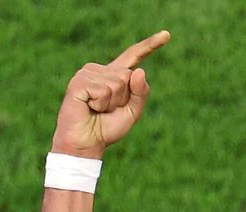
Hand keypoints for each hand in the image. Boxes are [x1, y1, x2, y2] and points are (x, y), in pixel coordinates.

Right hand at [50, 30, 170, 158]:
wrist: (87, 143)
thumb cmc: (107, 128)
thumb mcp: (133, 112)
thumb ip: (141, 93)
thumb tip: (138, 70)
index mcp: (116, 75)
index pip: (134, 55)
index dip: (150, 45)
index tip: (167, 34)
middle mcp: (101, 70)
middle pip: (128, 75)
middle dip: (123, 98)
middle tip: (106, 110)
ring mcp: (88, 73)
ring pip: (117, 83)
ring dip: (111, 103)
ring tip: (96, 109)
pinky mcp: (78, 81)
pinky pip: (103, 89)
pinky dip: (100, 103)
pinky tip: (89, 107)